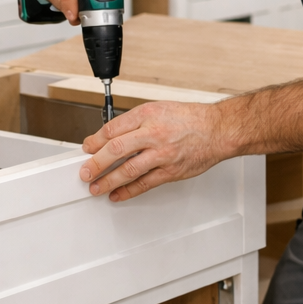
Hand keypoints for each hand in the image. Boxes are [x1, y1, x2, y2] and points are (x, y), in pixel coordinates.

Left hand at [80, 101, 224, 201]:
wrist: (218, 129)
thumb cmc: (190, 119)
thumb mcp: (158, 109)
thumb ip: (135, 122)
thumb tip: (112, 136)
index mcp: (147, 115)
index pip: (113, 129)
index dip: (95, 141)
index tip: (87, 148)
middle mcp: (153, 134)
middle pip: (116, 150)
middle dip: (96, 163)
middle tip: (85, 172)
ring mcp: (162, 154)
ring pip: (128, 170)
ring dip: (108, 181)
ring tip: (96, 187)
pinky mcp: (171, 172)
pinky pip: (145, 184)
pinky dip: (128, 191)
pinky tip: (117, 194)